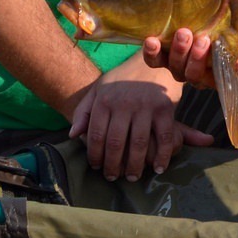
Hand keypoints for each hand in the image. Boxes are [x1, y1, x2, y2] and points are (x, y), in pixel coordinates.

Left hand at [68, 53, 212, 181]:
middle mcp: (123, 103)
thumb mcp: (99, 90)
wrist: (153, 61)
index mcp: (104, 100)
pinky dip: (162, 156)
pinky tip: (158, 168)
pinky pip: (164, 138)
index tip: (96, 167)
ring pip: (138, 144)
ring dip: (135, 166)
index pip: (95, 135)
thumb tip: (72, 135)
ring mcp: (145, 106)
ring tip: (133, 177)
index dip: (94, 155)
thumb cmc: (123, 79)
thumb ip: (84, 112)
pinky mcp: (165, 108)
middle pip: (115, 144)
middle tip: (113, 177)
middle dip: (113, 166)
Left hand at [142, 28, 237, 88]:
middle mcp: (195, 74)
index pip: (228, 73)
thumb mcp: (232, 31)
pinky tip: (152, 40)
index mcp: (216, 72)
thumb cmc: (219, 26)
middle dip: (199, 58)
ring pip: (176, 67)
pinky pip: (154, 61)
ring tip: (183, 33)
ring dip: (180, 52)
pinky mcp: (160, 58)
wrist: (192, 19)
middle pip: (194, 74)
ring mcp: (177, 67)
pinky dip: (152, 52)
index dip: (234, 65)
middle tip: (203, 39)